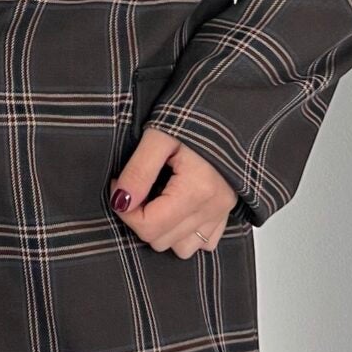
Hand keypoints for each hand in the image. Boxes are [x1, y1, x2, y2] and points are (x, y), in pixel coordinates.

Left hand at [107, 126, 239, 257]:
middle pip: (161, 241)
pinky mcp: (227, 210)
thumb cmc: (195, 113)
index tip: (120, 183)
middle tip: (137, 187)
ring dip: (164, 230)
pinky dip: (186, 233)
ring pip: (183, 248)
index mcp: (197, 190)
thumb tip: (120, 201)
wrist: (231, 102)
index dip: (125, 208)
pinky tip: (177, 209)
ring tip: (157, 199)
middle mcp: (213, 207)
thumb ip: (138, 171)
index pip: (149, 227)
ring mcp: (222, 211)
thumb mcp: (158, 135)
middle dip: (141, 218)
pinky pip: (205, 242)